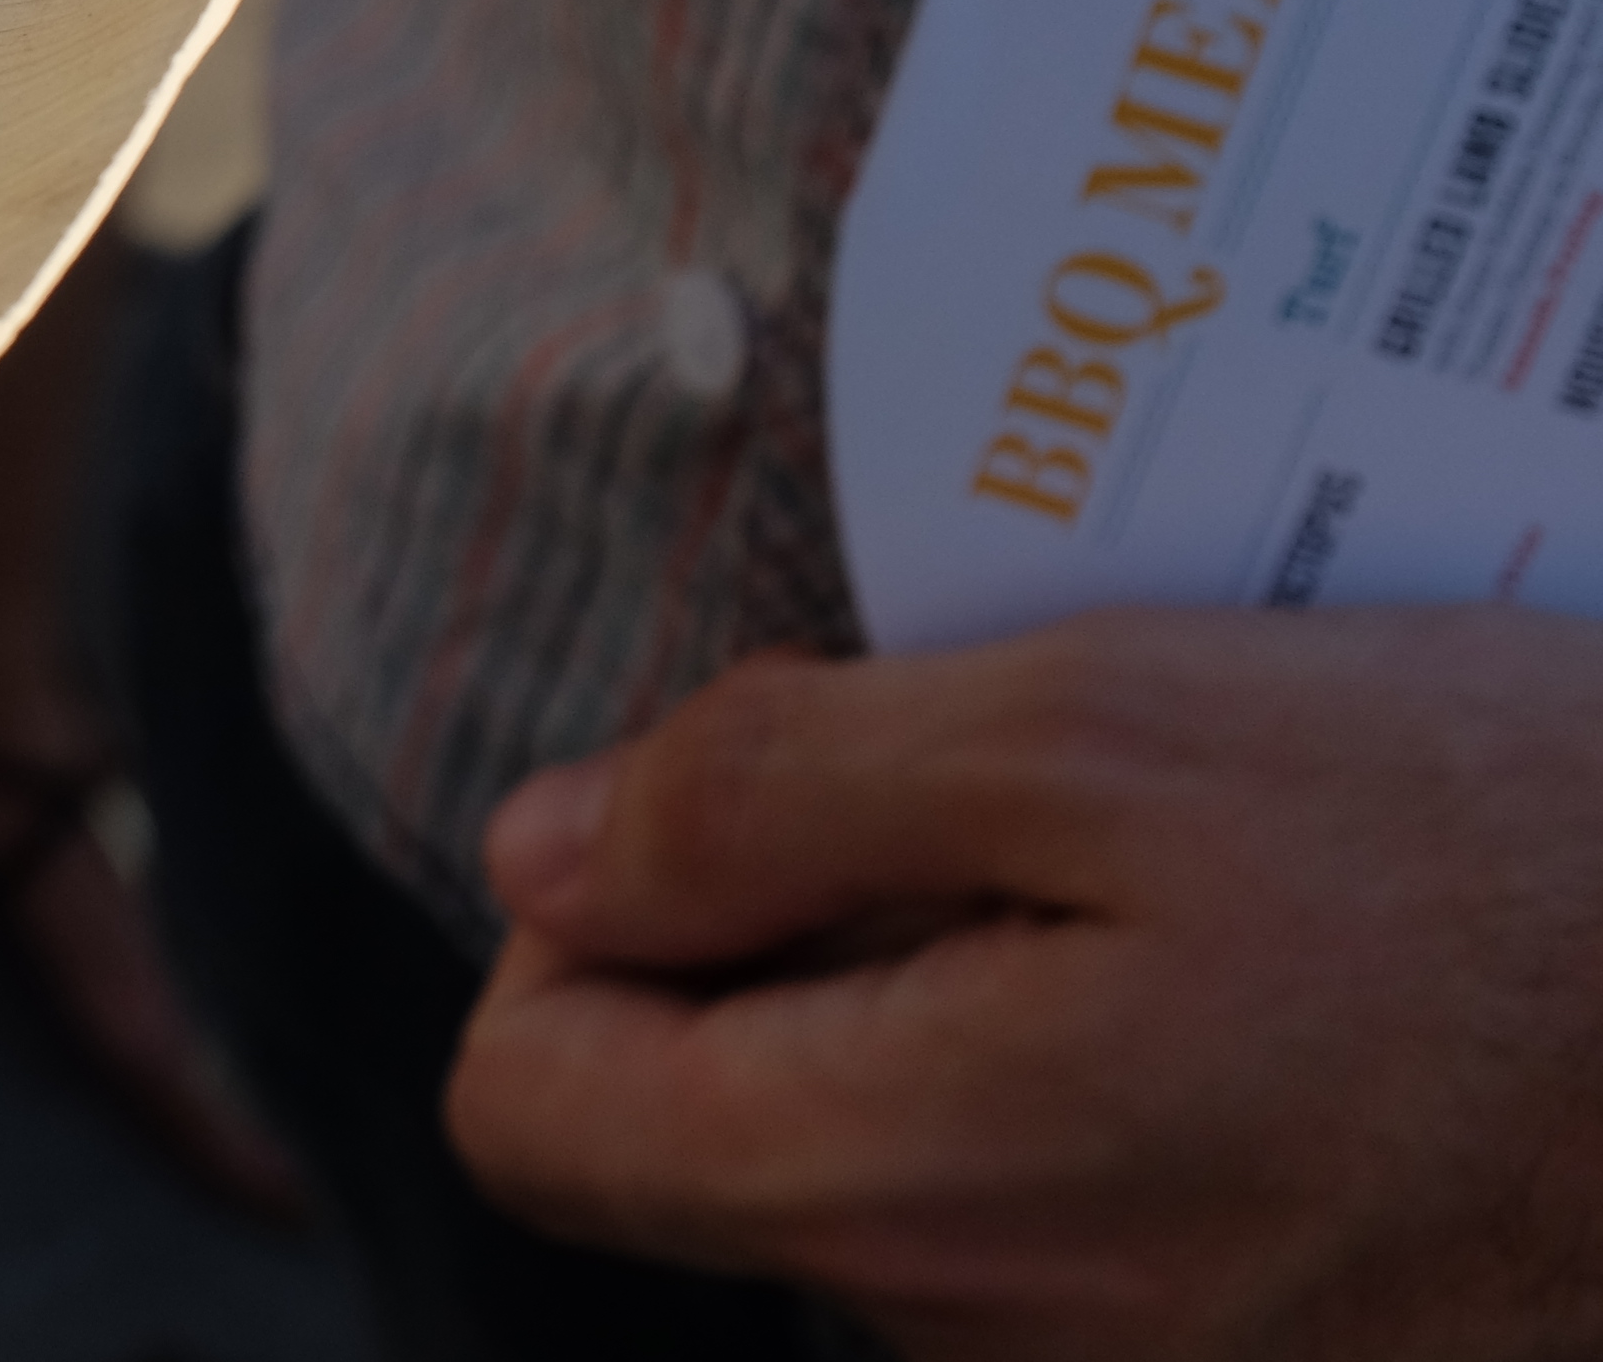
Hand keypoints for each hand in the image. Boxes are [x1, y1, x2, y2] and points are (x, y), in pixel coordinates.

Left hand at [449, 611, 1602, 1359]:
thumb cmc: (1493, 853)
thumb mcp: (1102, 725)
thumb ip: (768, 794)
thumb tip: (535, 857)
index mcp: (917, 1184)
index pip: (531, 1115)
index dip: (577, 935)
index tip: (737, 822)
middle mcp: (992, 1341)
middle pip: (702, 1143)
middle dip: (785, 952)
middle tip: (990, 816)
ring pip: (880, 1176)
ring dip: (947, 1007)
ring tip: (1149, 895)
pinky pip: (1043, 1227)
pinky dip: (1079, 1083)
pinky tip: (1231, 989)